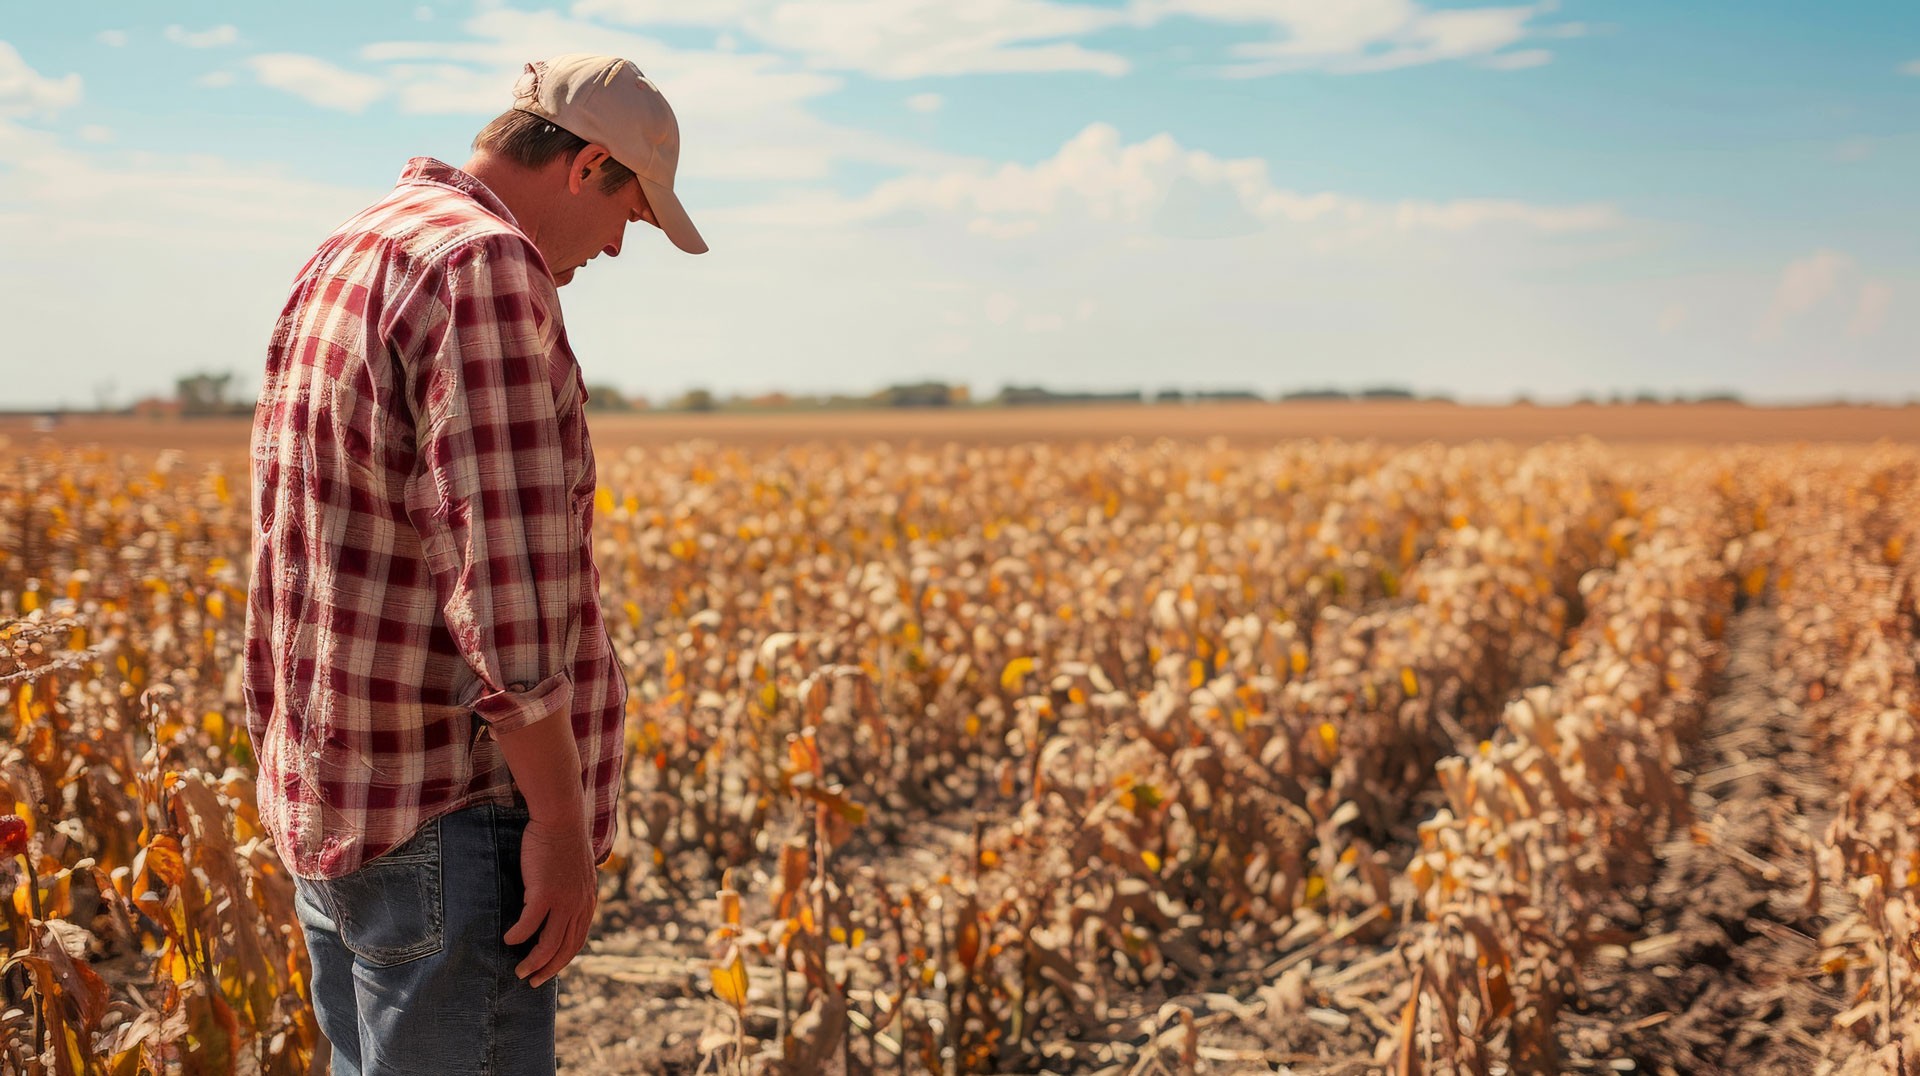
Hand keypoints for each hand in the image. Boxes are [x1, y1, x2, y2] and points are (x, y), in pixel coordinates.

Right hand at [502, 814, 597, 987]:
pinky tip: (507, 940)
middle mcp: (579, 905)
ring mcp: (563, 900)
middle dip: (548, 969)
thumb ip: (572, 892)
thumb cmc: (564, 841)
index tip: (549, 970)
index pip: (578, 940)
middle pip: (565, 948)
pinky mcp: (544, 892)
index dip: (563, 959)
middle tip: (532, 981)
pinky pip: (529, 925)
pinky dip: (518, 937)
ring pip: (548, 943)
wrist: (561, 818)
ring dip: (533, 962)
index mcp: (588, 902)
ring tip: (519, 972)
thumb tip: (557, 908)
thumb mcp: (576, 872)